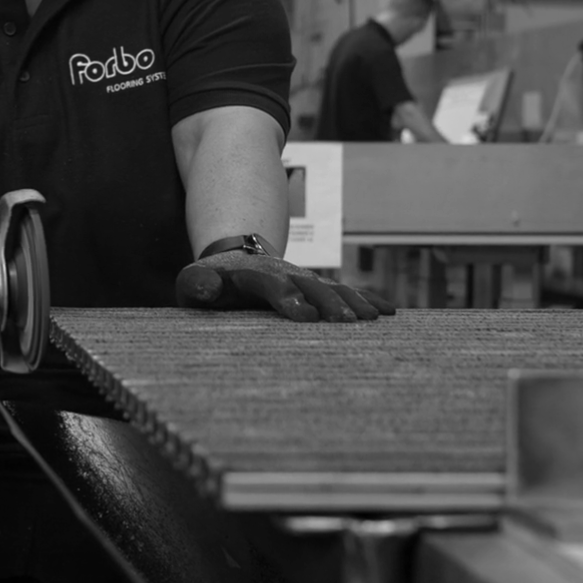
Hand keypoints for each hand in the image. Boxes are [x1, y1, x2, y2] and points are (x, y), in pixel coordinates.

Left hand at [175, 251, 396, 322]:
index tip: (306, 316)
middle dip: (330, 303)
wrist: (232, 260)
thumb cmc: (208, 283)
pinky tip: (389, 312)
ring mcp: (304, 279)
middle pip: (310, 286)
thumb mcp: (192, 282)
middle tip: (349, 322)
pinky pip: (346, 291)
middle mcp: (284, 273)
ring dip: (354, 301)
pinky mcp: (317, 287)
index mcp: (253, 275)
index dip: (289, 299)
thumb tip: (206, 288)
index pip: (272, 286)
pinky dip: (367, 299)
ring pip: (333, 288)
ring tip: (375, 318)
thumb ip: (196, 286)